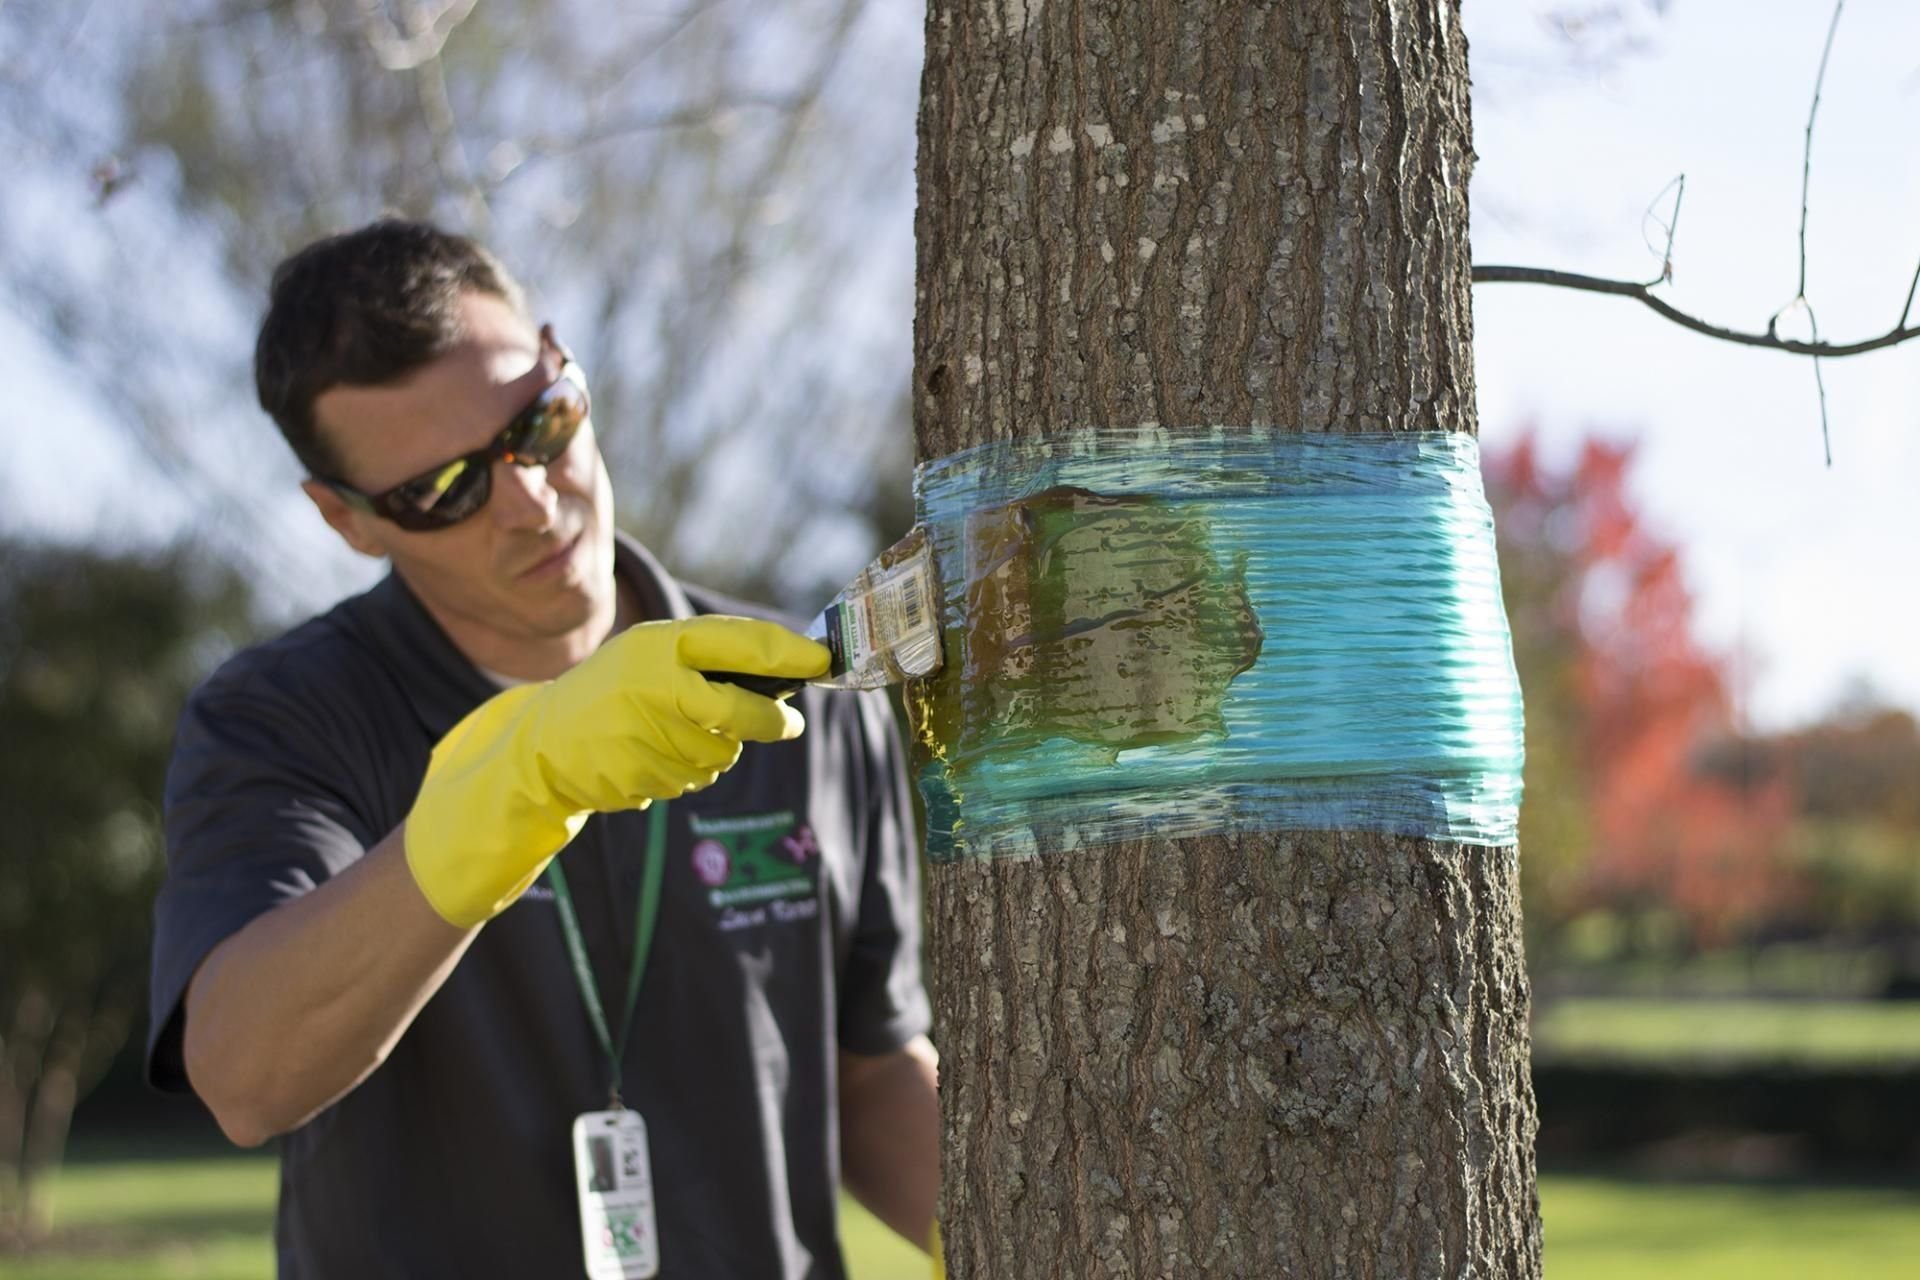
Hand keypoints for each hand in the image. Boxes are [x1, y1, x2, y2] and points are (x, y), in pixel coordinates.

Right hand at [404, 616, 828, 924]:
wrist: (542, 745)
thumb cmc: (612, 691)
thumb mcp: (652, 655)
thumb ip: (710, 659)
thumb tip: (789, 673)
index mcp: (661, 643)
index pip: (743, 644)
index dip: (791, 653)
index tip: (824, 660)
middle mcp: (656, 685)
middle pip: (741, 712)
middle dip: (772, 722)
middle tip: (793, 726)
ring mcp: (647, 735)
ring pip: (722, 750)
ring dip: (717, 747)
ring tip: (675, 731)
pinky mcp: (641, 776)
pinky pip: (694, 777)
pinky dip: (687, 769)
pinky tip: (652, 754)